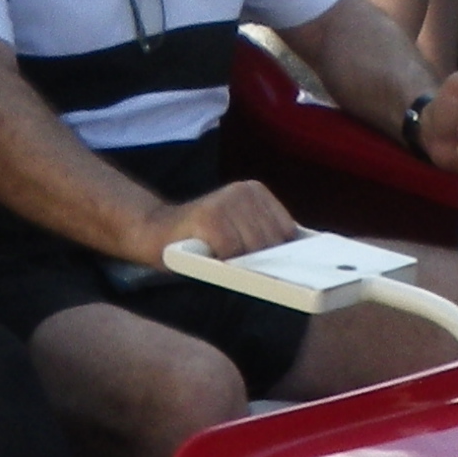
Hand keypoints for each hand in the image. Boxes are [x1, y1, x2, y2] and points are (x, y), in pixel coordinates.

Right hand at [147, 181, 303, 265]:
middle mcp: (243, 191)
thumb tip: (301, 258)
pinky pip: (231, 252)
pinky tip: (206, 254)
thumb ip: (266, 235)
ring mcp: (226, 201)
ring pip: (253, 249)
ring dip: (237, 263)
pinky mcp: (210, 217)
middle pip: (272, 243)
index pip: (288, 232)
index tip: (265, 264)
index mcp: (256, 191)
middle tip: (231, 260)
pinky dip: (221, 261)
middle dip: (257, 261)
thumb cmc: (203, 239)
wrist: (155, 231)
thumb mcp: (239, 230)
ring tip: (218, 255)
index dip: (278, 255)